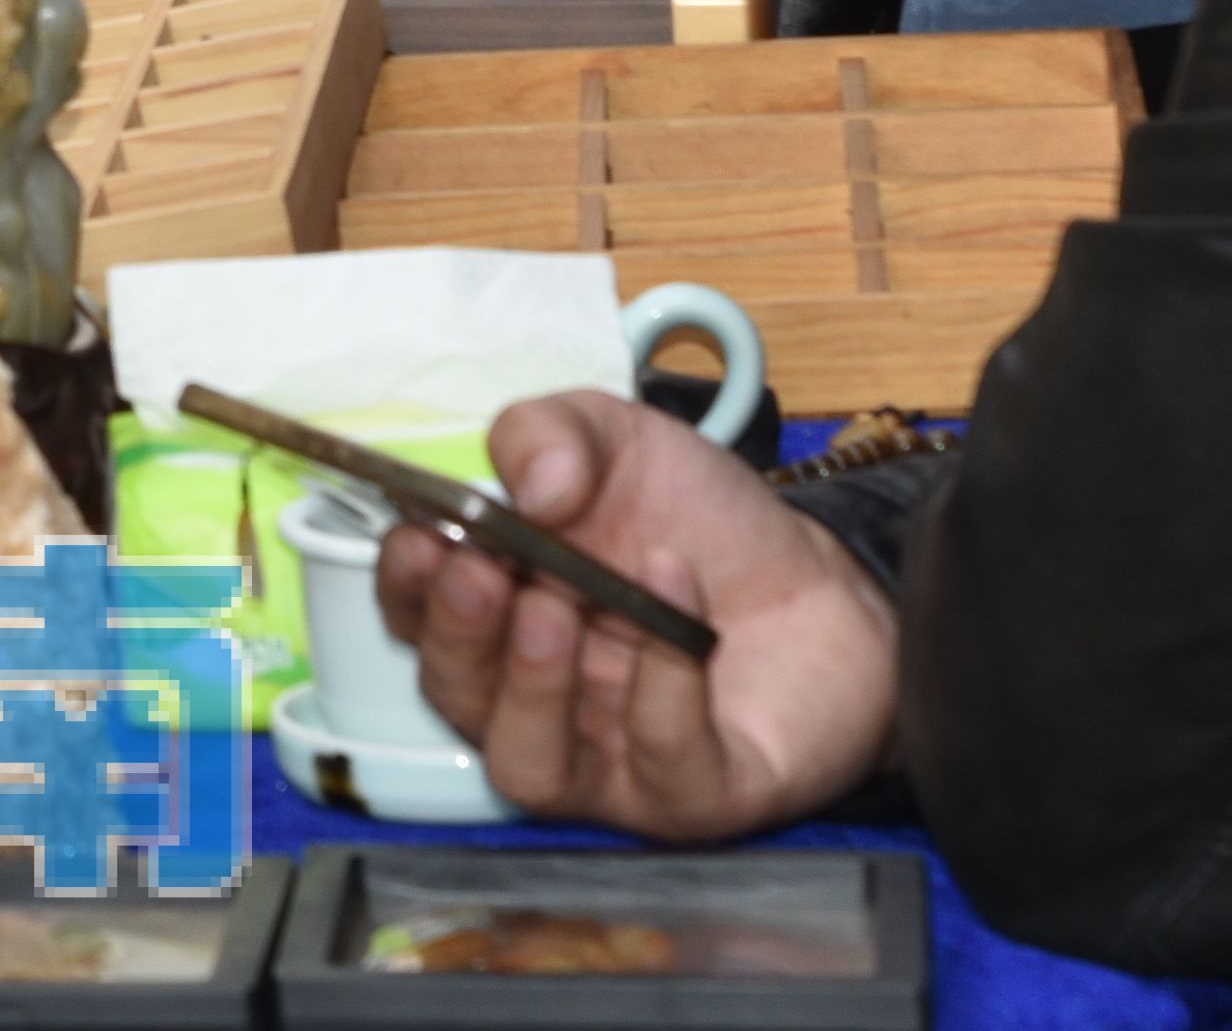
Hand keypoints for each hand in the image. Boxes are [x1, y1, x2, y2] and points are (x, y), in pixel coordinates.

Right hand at [378, 392, 903, 842]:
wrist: (826, 582)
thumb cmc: (700, 523)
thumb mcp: (616, 442)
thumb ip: (551, 435)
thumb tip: (530, 489)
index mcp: (498, 616)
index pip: (416, 620)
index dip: (405, 586)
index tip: (420, 534)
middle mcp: (535, 700)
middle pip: (456, 697)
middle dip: (458, 635)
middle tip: (483, 571)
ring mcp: (608, 761)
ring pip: (529, 765)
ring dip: (531, 687)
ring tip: (558, 610)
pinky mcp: (691, 797)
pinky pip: (658, 768)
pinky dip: (662, 691)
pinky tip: (680, 611)